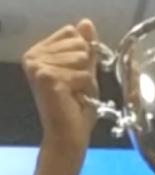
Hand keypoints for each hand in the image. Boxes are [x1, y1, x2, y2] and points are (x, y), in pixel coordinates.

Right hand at [22, 20, 98, 156]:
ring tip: (72, 95)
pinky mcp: (47, 76)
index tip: (74, 78)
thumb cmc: (76, 109)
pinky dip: (84, 89)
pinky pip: (82, 74)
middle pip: (78, 44)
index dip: (82, 56)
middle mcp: (33, 55)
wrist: (68, 137)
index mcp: (39, 51)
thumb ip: (86, 49)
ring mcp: (37, 65)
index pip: (71, 33)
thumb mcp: (84, 73)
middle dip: (84, 69)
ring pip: (81, 58)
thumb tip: (86, 23)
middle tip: (74, 90)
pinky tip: (71, 99)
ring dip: (84, 80)